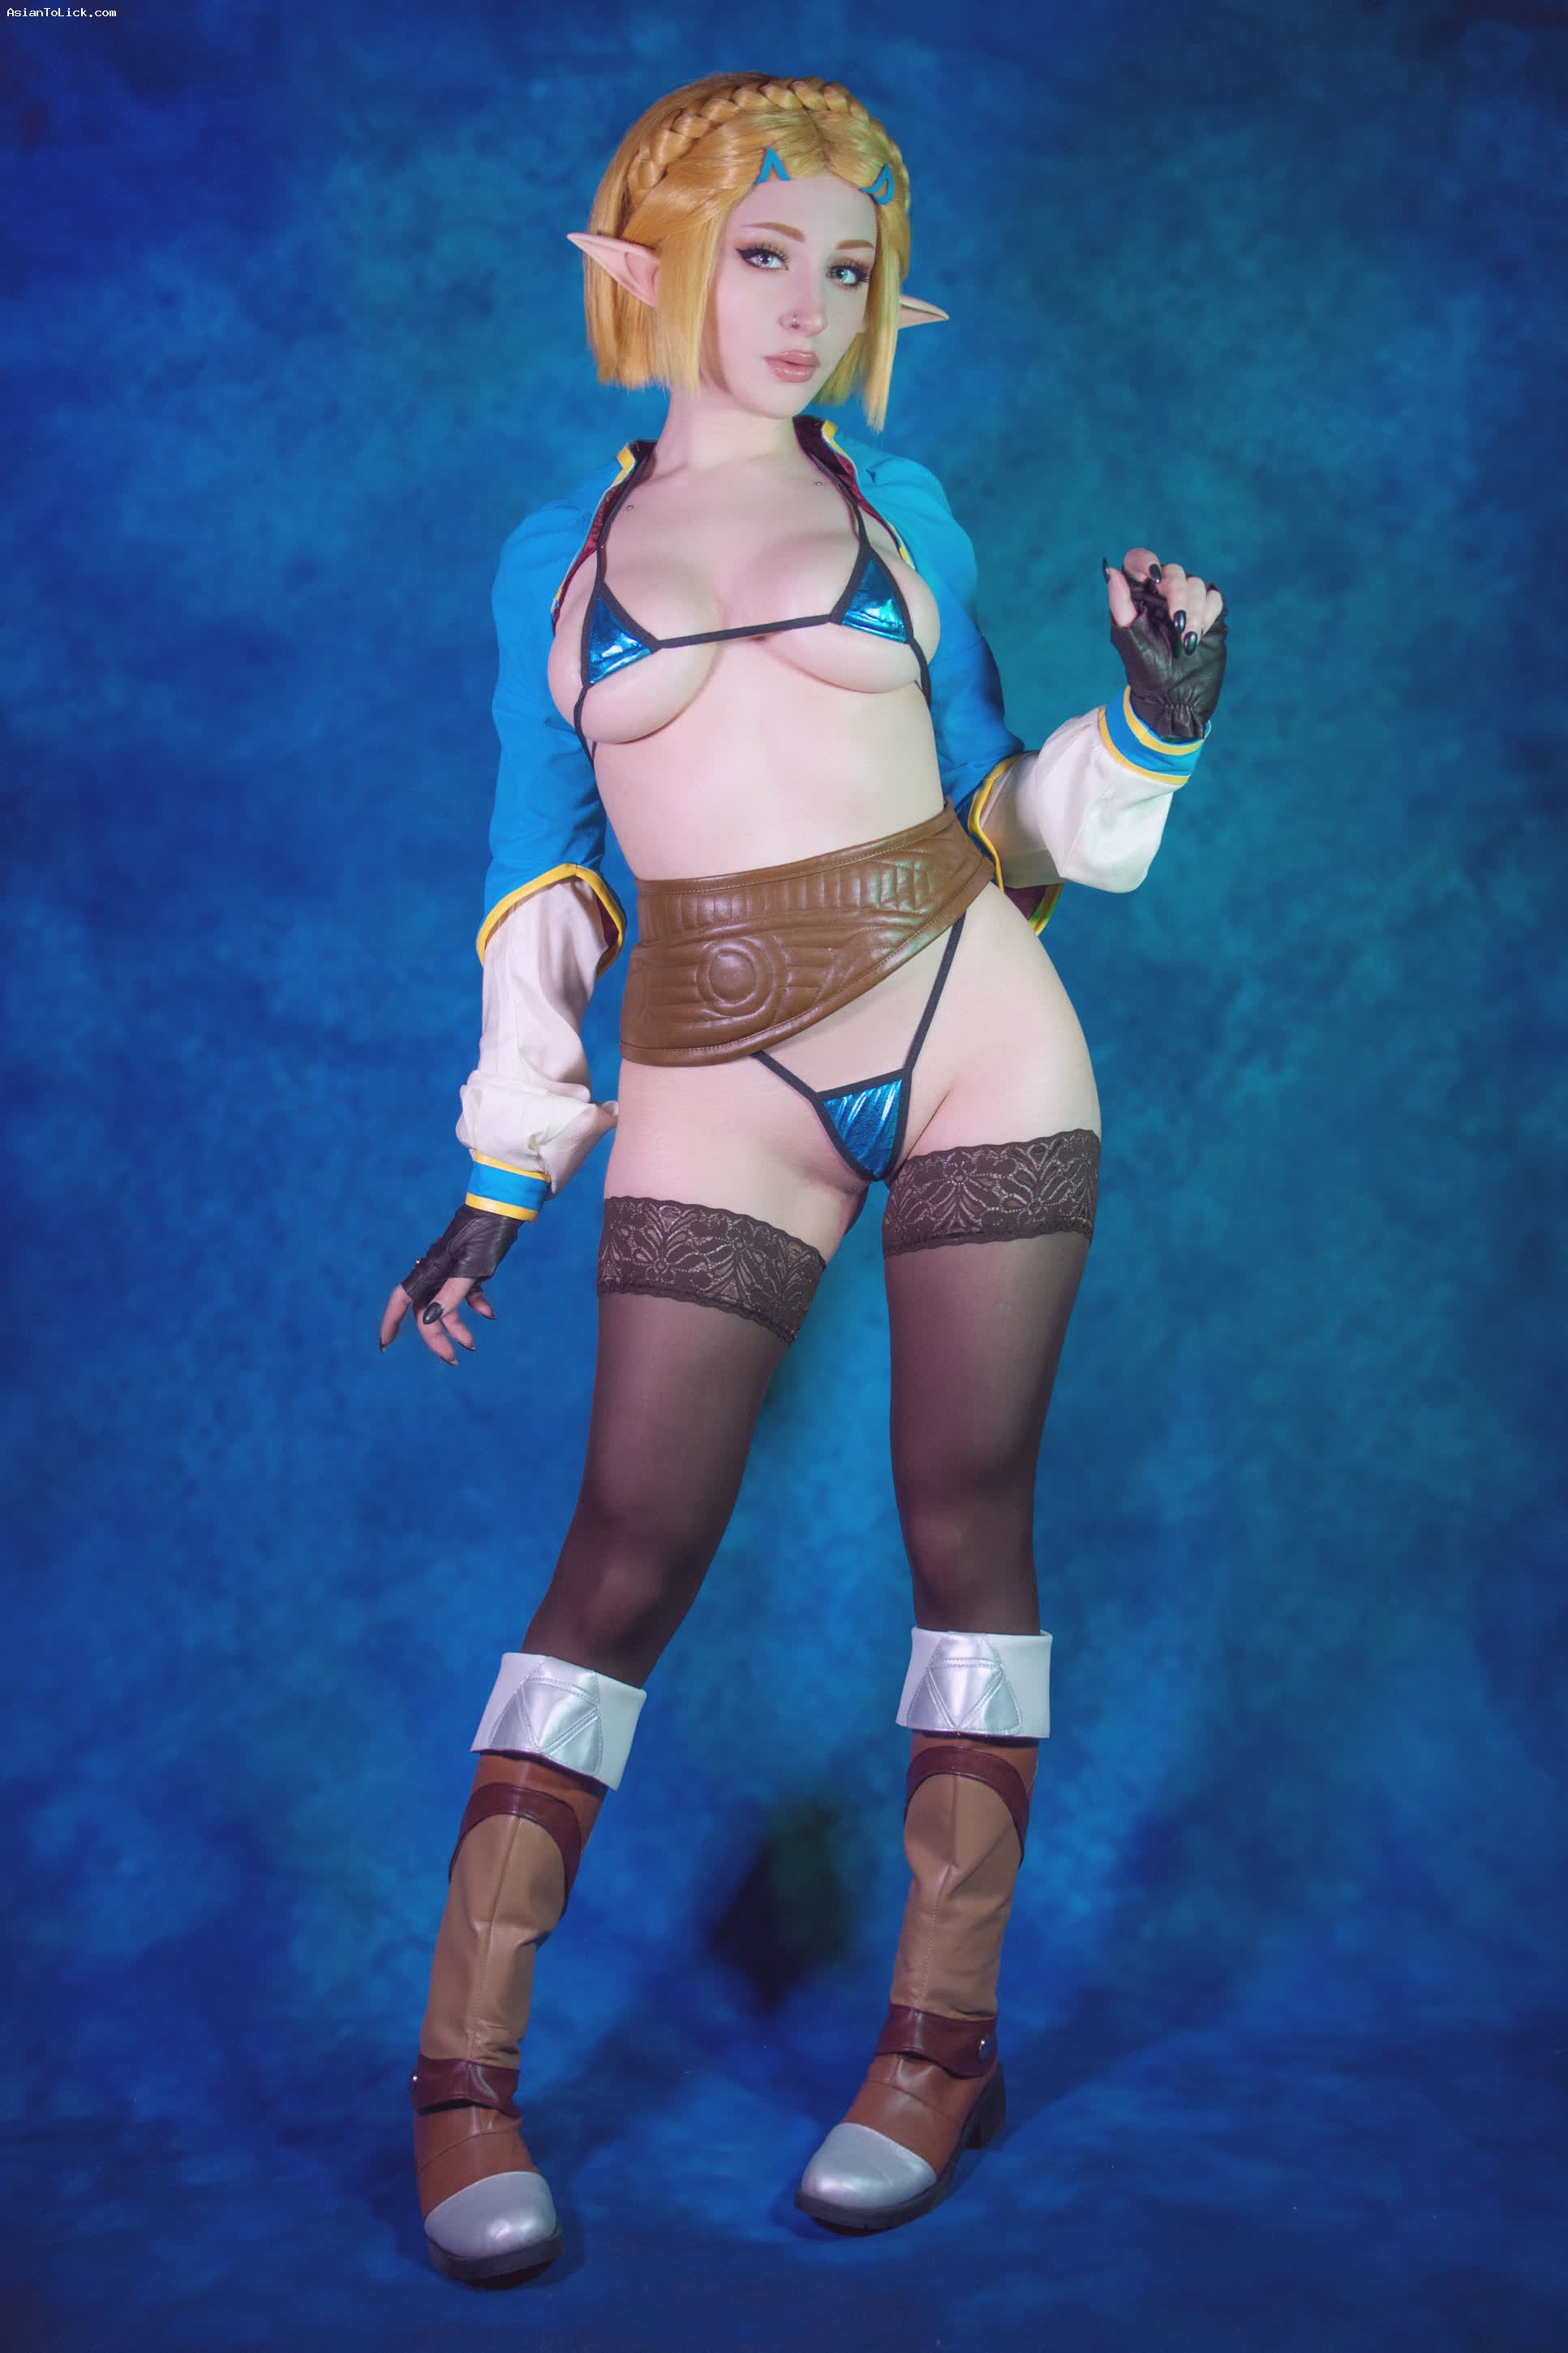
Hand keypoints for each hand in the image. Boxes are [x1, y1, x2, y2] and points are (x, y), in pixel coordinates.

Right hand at [379, 1203, 519, 1365]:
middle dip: (436, 1338)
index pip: (402, 1300)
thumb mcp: (472, 1268)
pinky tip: (489, 1314)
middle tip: (453, 1360)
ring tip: (473, 1345)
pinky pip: (465, 1293)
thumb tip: (429, 1320)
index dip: (391, 1322)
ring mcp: (451, 1270)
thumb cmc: (486, 1235)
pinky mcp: (469, 1266)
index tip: (385, 1345)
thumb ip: (451, 1295)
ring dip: (457, 1327)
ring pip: (446, 1306)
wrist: (503, 1208)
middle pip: (427, 1311)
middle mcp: (436, 1271)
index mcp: (431, 1270)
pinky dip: (475, 1305)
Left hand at [1103, 548, 1227, 742]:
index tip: (1154, 576)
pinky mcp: (1210, 613)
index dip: (1146, 560)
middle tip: (1177, 626)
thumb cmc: (1146, 672)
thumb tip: (1110, 571)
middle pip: (1174, 572)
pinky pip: (1214, 597)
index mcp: (1138, 596)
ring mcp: (1187, 602)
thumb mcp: (1129, 640)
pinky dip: (1208, 615)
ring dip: (1194, 613)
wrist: (1176, 698)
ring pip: (1197, 584)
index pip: (1139, 560)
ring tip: (1186, 642)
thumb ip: (1120, 605)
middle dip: (1178, 597)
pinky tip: (1197, 637)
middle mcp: (1162, 594)